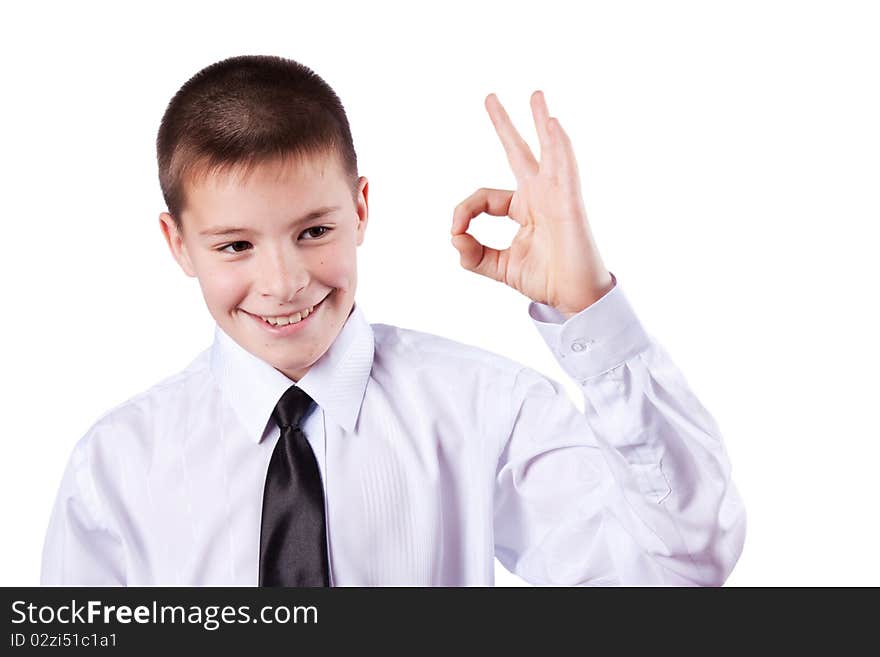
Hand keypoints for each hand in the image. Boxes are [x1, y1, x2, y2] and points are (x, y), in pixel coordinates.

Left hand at [450, 91, 613, 317]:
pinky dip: (559, 146)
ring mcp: (556, 196)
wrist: (573, 297)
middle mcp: (539, 196)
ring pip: (548, 151)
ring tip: (535, 96)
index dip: (464, 211)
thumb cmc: (545, 279)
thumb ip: (473, 254)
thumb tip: (454, 237)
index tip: (455, 232)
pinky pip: (565, 169)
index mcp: (522, 208)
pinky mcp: (570, 203)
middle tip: (489, 98)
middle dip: (504, 125)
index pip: (483, 198)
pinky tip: (552, 124)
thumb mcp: (498, 267)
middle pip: (519, 152)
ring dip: (541, 121)